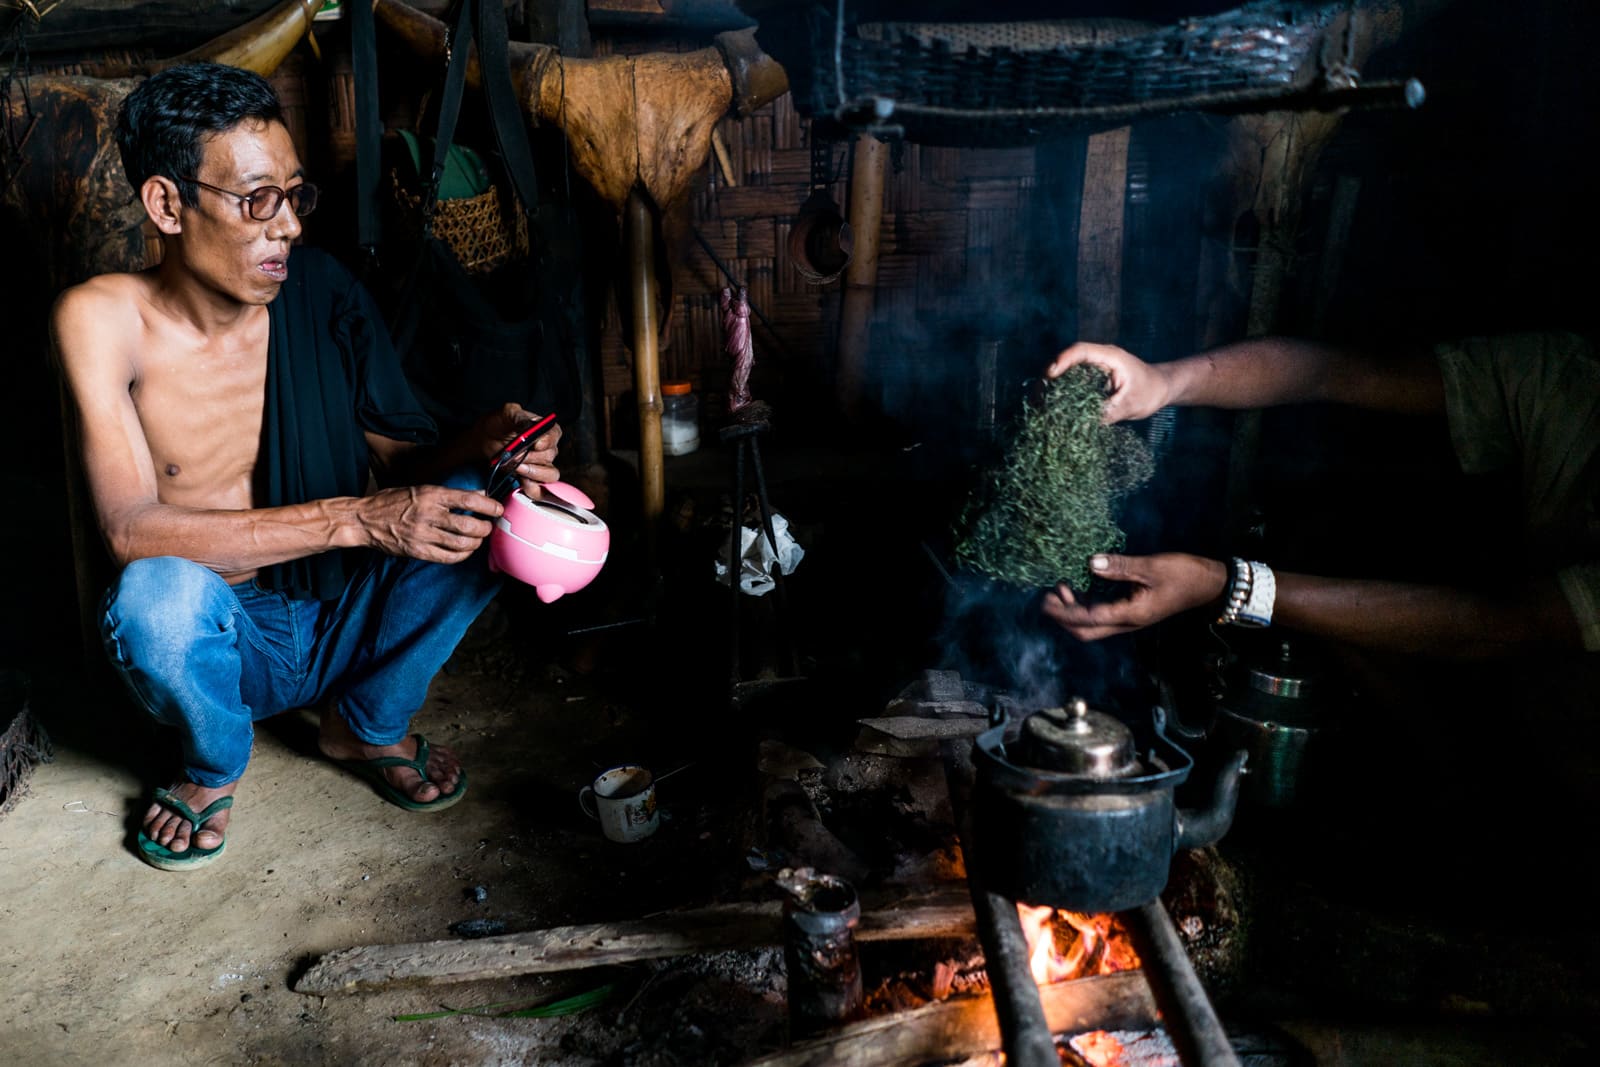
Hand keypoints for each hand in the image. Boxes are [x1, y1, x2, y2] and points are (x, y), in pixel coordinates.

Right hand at [357, 484, 502, 562]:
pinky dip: (461, 556)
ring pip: (461, 544)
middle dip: (484, 529)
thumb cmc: (392, 502)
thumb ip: (449, 494)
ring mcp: (422, 534)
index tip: (498, 509)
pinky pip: (447, 558)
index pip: (468, 499)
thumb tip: (479, 495)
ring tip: (477, 539)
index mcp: (430, 494)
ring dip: (475, 543)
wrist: (363, 519)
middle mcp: (428, 514)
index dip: (488, 506)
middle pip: (468, 525)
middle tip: (487, 527)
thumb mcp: (420, 489)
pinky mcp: (417, 551)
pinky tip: (464, 551)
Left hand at [479, 403, 562, 496]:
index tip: (536, 444)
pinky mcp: (531, 477)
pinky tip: (521, 482)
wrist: (484, 439)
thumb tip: (528, 426)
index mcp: (545, 428)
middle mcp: (547, 447)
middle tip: (514, 455)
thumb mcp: (506, 413)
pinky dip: (532, 488)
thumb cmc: (497, 423)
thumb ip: (518, 416)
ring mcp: (541, 464)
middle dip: (531, 457)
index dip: (547, 441)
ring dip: (532, 472)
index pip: (554, 435)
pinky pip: (540, 488)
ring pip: (549, 474)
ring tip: (517, 467)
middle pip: (549, 456)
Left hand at [1042, 553, 1228, 640]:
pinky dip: (1086, 605)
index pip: (1089, 620)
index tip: (1046, 601)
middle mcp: (1127, 622)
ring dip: (1074, 611)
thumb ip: (1120, 566)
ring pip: (1093, 624)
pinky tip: (1079, 588)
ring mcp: (1129, 618)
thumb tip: (1091, 563)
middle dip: (1064, 617)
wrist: (1208, 585)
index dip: (1065, 612)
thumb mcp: (1151, 567)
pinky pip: (1102, 614)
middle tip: (1048, 597)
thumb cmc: (1184, 575)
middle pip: (1086, 630)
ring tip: (1059, 589)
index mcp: (1131, 614)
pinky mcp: (1132, 610)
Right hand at [1045, 342, 1168, 423]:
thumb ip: (1108, 412)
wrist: (1160, 389)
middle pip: (1065, 362)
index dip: (1062, 360)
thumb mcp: (1131, 404)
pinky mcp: (1089, 382)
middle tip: (1035, 398)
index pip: (1080, 351)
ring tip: (1037, 406)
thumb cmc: (1150, 391)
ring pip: (1064, 375)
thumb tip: (1081, 424)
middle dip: (1048, 378)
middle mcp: (1096, 360)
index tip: (1050, 375)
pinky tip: (1049, 409)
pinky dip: (1058, 396)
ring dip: (1050, 388)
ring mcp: (1091, 370)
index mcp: (1109, 356)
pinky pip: (1070, 385)